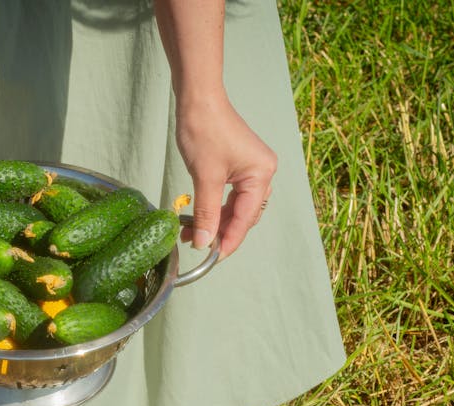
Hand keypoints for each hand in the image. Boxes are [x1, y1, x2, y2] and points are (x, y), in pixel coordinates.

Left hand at [175, 93, 276, 258]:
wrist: (198, 98)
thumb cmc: (204, 130)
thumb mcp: (205, 177)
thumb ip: (206, 213)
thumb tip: (204, 242)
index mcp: (261, 174)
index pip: (246, 217)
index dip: (229, 240)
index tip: (213, 258)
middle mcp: (262, 171)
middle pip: (243, 214)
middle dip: (221, 231)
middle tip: (199, 245)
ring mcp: (251, 168)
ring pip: (235, 206)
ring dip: (215, 220)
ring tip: (191, 233)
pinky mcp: (238, 164)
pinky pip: (230, 194)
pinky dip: (214, 206)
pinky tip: (198, 216)